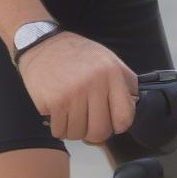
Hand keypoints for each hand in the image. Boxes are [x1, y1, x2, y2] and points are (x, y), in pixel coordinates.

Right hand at [17, 31, 138, 143]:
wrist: (43, 44)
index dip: (118, 125)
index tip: (111, 122)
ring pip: (78, 134)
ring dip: (74, 129)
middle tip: (88, 122)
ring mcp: (74, 93)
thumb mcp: (108, 58)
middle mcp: (95, 83)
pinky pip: (60, 131)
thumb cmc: (77, 54)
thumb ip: (124, 81)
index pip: (125, 116)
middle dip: (94, 132)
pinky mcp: (55, 101)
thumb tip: (133, 105)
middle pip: (101, 131)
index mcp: (112, 73)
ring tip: (72, 113)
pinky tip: (59, 112)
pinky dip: (59, 127)